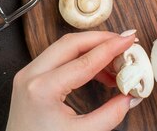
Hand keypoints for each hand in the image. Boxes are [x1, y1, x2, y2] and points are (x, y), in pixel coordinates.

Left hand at [6, 30, 140, 130]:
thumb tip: (129, 98)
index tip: (128, 40)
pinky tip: (98, 72)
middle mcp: (30, 75)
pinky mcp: (28, 78)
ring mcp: (26, 74)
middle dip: (99, 40)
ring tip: (115, 64)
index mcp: (42, 89)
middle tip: (123, 43)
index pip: (83, 61)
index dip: (110, 48)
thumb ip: (109, 115)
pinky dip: (78, 60)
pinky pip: (56, 59)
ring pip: (62, 48)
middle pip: (70, 43)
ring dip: (90, 49)